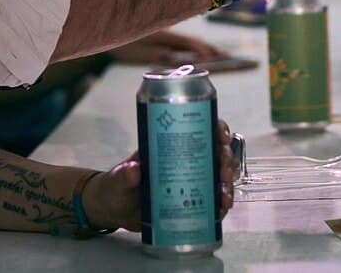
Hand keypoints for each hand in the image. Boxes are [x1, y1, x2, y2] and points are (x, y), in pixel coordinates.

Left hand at [85, 119, 237, 231]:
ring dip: (227, 186)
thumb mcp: (119, 177)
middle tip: (223, 175)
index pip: (201, 129)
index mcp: (172, 144)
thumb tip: (135, 170)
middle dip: (225, 162)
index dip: (217, 130)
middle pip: (216, 153)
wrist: (113, 210)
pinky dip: (219, 206)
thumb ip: (125, 174)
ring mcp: (190, 181)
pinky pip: (211, 201)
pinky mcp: (190, 201)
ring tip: (224, 200)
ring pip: (218, 177)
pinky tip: (220, 212)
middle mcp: (186, 160)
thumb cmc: (117, 185)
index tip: (221, 138)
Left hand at [108, 29, 228, 65]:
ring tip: (222, 57)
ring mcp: (167, 36)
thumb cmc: (121, 42)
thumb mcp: (135, 50)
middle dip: (213, 49)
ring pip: (191, 42)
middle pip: (195, 41)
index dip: (203, 50)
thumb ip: (153, 53)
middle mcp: (169, 33)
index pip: (189, 42)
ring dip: (206, 49)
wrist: (109, 26)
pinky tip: (200, 56)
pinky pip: (184, 44)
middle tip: (230, 58)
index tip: (216, 58)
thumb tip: (172, 59)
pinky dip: (196, 49)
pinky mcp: (163, 39)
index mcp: (165, 35)